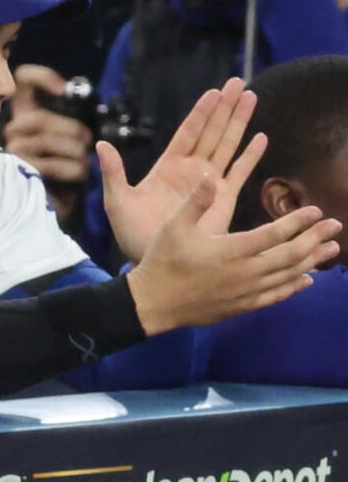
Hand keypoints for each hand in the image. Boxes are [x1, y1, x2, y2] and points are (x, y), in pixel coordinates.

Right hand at [4, 65, 91, 182]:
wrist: (52, 198)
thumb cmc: (61, 165)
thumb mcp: (66, 136)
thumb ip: (70, 120)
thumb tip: (87, 114)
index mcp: (26, 112)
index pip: (22, 82)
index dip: (41, 78)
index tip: (62, 89)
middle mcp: (14, 129)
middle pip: (39, 118)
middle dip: (70, 128)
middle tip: (87, 140)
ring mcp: (14, 150)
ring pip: (46, 141)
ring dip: (73, 150)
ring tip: (85, 160)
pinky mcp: (21, 171)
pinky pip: (50, 165)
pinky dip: (70, 168)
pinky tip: (80, 172)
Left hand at [102, 77, 263, 263]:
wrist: (154, 264)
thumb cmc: (133, 235)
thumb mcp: (118, 202)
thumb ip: (114, 173)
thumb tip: (102, 144)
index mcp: (167, 167)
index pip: (187, 133)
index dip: (201, 113)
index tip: (213, 92)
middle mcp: (191, 171)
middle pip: (211, 132)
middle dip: (224, 108)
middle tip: (238, 83)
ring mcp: (208, 184)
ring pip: (227, 146)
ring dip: (239, 123)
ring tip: (251, 98)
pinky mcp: (223, 200)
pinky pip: (239, 173)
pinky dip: (250, 156)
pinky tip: (260, 138)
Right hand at [127, 177, 340, 334]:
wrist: (153, 302)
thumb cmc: (162, 261)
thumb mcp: (174, 226)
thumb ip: (195, 202)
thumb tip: (209, 175)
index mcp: (230, 249)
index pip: (274, 233)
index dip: (297, 222)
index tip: (316, 211)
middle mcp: (245, 272)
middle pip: (290, 255)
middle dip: (315, 239)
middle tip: (336, 227)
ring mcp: (245, 291)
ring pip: (287, 276)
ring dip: (312, 262)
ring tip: (331, 250)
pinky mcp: (241, 306)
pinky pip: (275, 296)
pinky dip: (293, 287)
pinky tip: (307, 280)